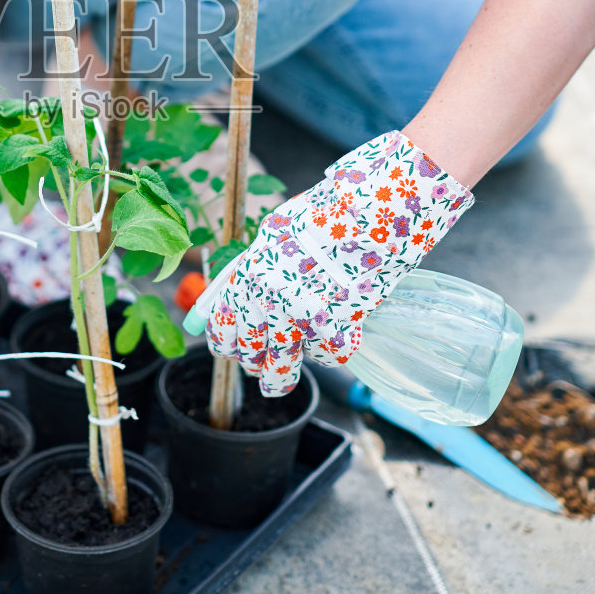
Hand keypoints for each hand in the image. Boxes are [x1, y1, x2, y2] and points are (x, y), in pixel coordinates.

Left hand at [202, 131, 472, 395]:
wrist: (370, 211)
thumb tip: (239, 296)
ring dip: (279, 378)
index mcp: (248, 274)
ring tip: (280, 383)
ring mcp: (300, 318)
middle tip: (259, 367)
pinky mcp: (334, 329)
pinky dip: (328, 349)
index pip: (224, 325)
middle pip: (249, 353)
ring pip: (280, 367)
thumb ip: (256, 269)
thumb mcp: (276, 234)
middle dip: (253, 364)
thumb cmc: (325, 215)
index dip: (226, 342)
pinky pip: (326, 355)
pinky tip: (331, 334)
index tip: (232, 348)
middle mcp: (267, 300)